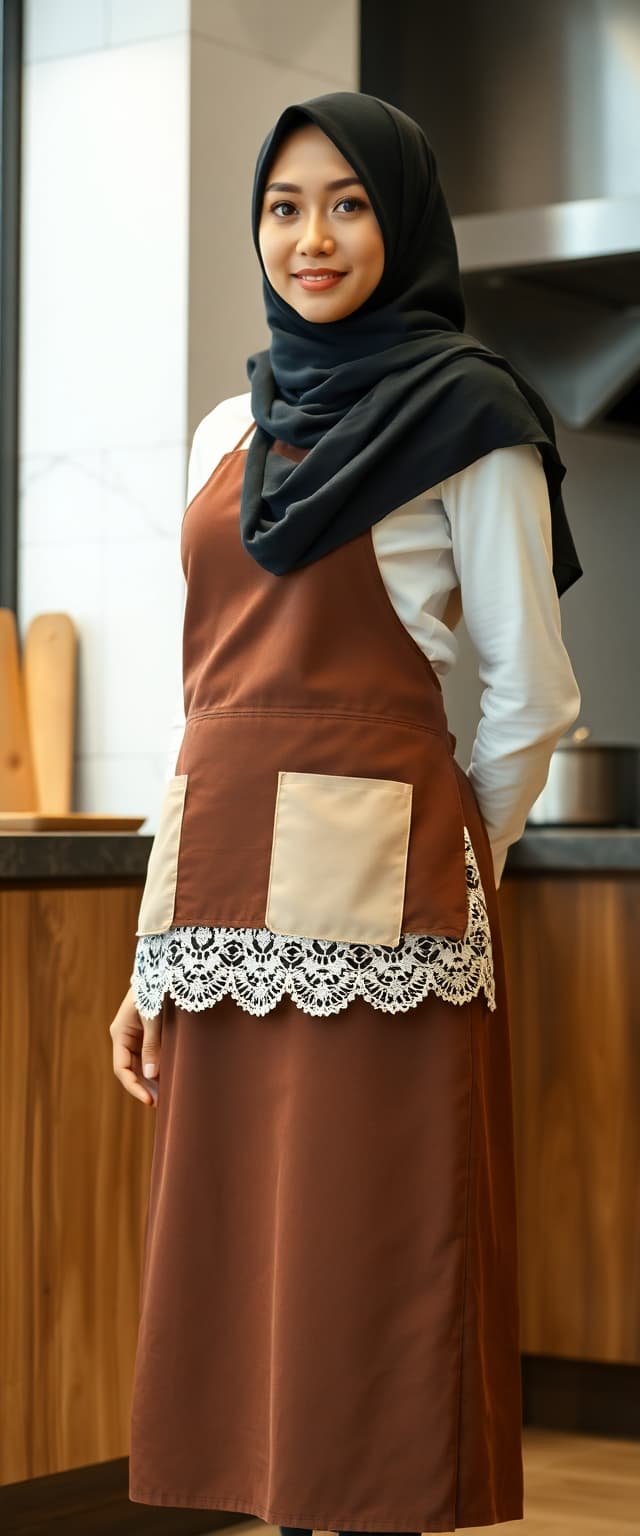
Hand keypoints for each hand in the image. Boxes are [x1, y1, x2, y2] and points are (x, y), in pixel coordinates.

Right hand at [109, 984, 161, 1106]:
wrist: (160, 969)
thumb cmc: (154, 989)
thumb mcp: (153, 1017)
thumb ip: (152, 1045)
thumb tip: (152, 1075)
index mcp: (120, 1033)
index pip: (122, 1069)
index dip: (135, 1087)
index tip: (150, 1101)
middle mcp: (124, 1037)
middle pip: (131, 1071)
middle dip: (145, 1088)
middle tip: (163, 1104)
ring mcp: (135, 1036)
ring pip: (140, 1065)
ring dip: (152, 1080)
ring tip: (167, 1095)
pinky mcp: (146, 1033)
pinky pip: (149, 1056)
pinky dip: (157, 1068)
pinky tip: (169, 1077)